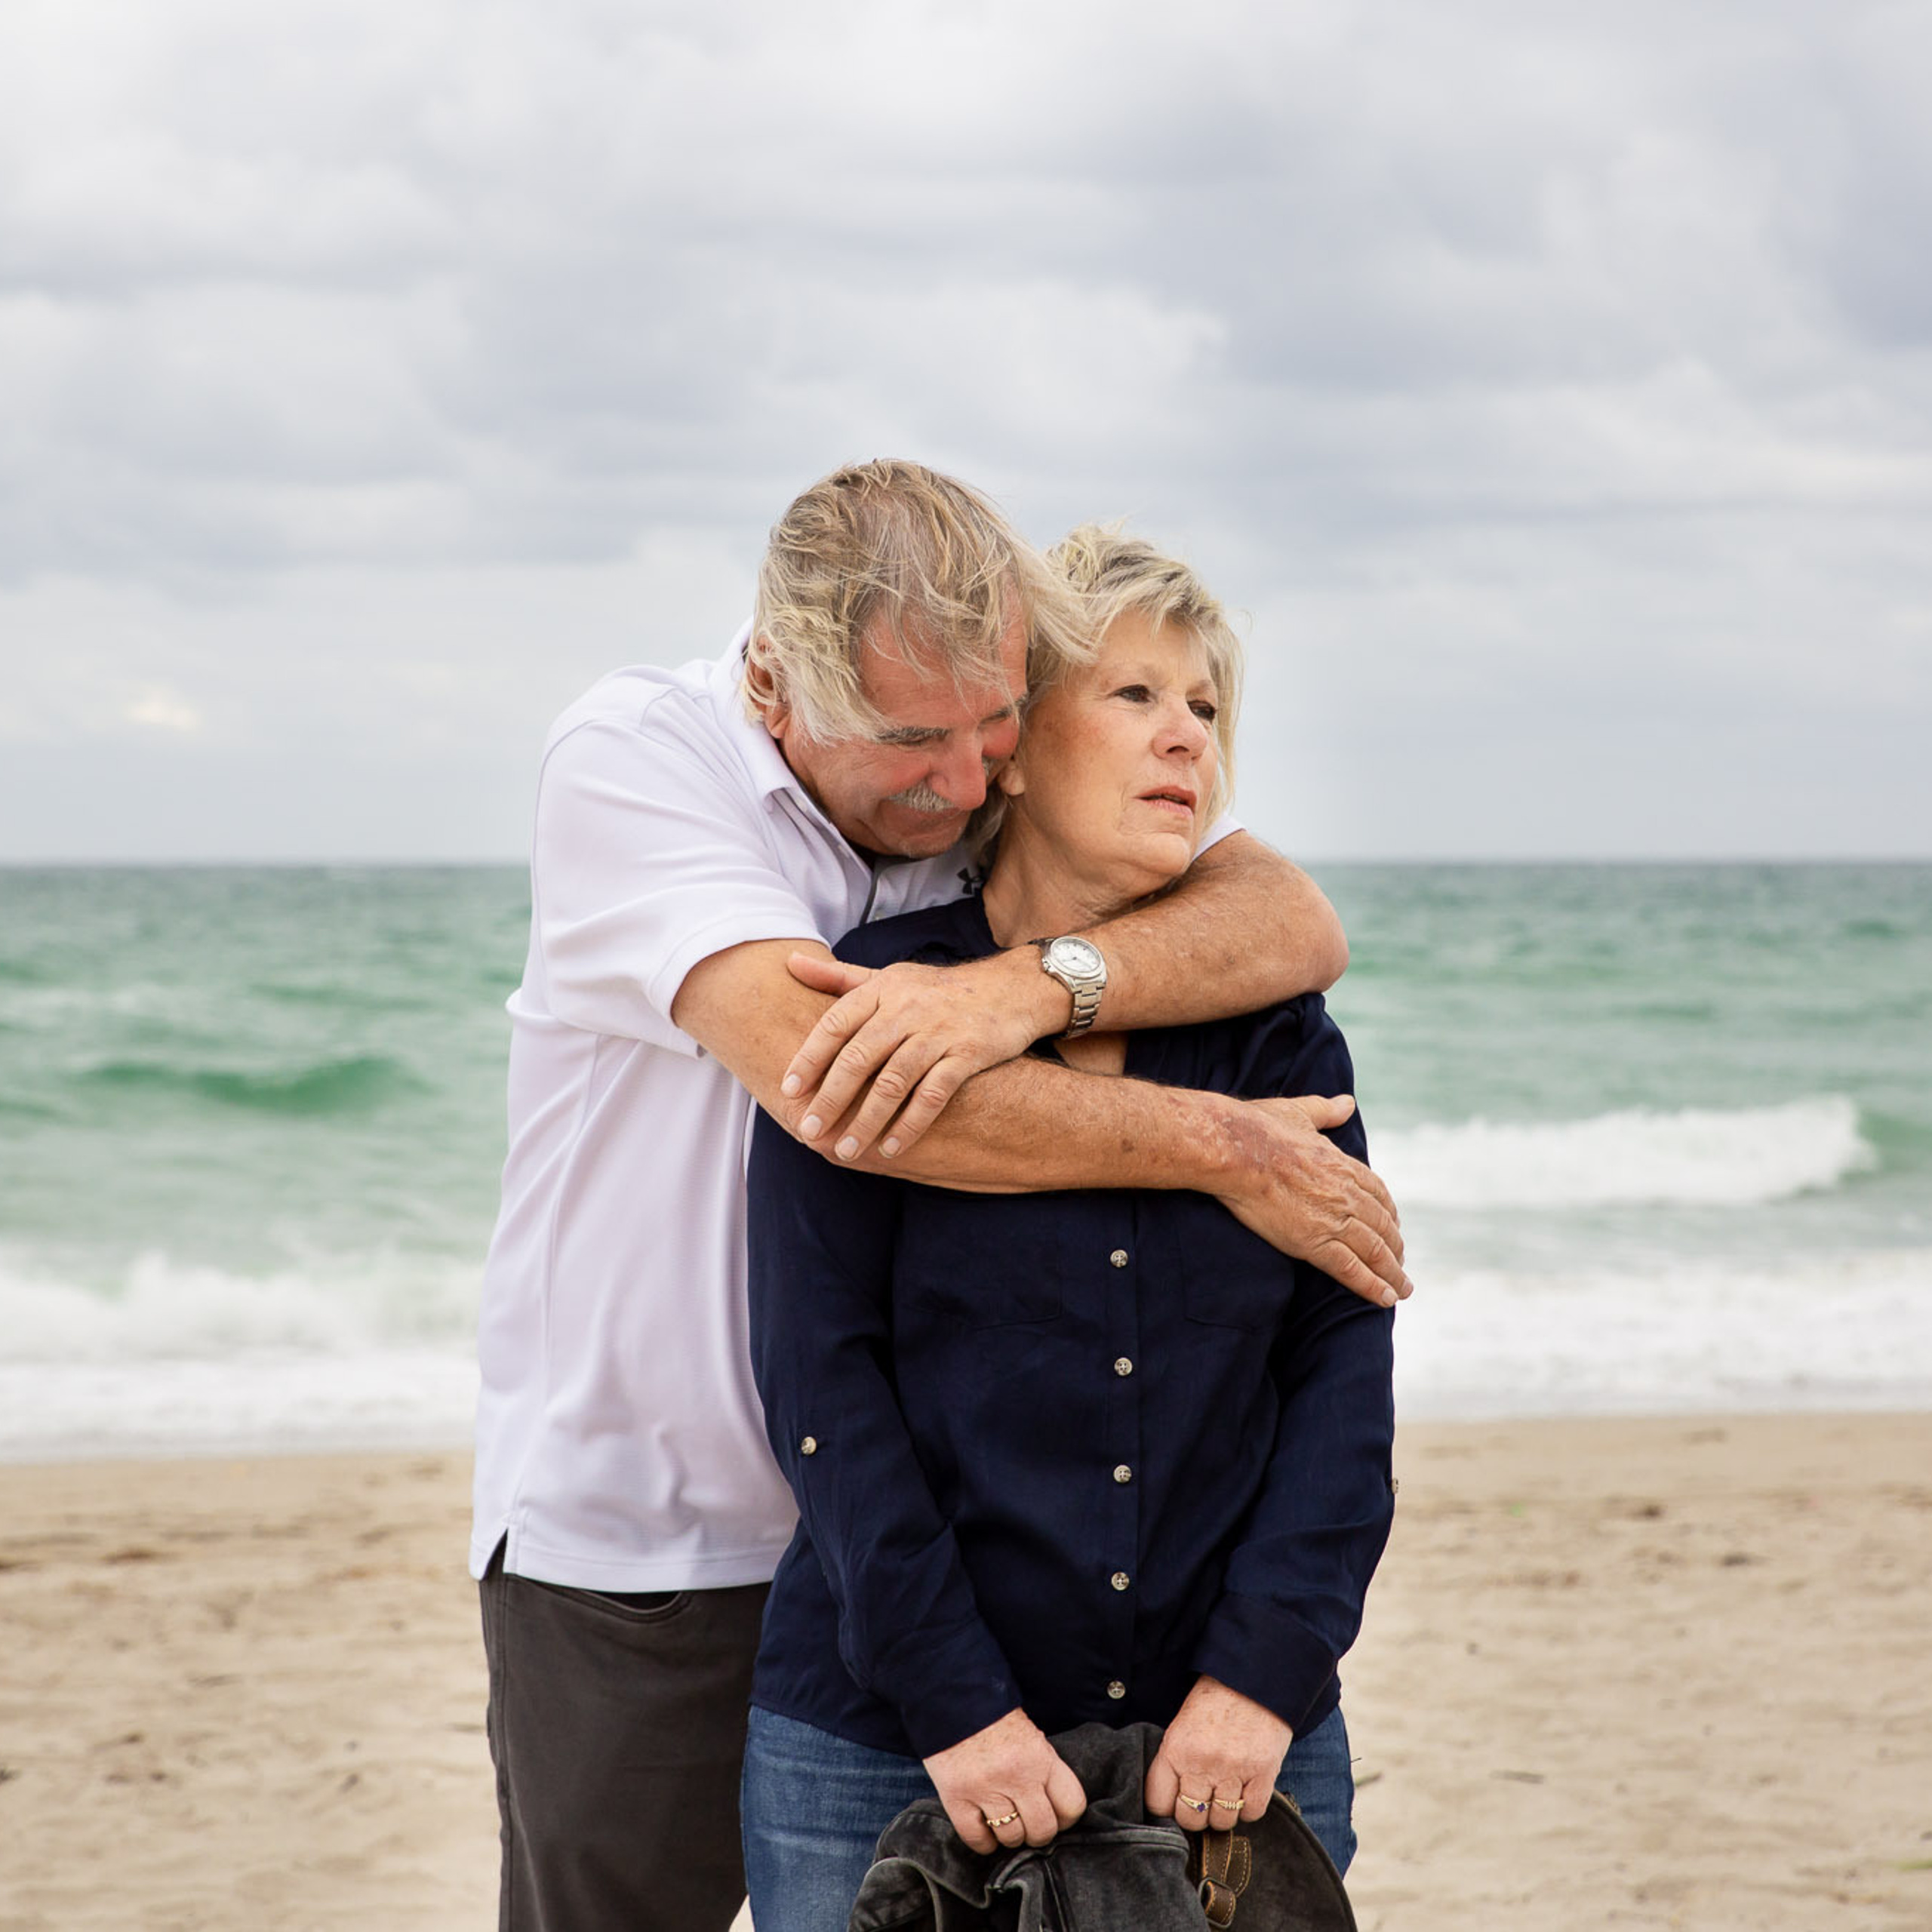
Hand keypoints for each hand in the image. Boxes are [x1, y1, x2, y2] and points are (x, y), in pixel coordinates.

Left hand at [780, 951, 1056, 1160]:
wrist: (1011, 989)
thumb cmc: (938, 989)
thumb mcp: (888, 976)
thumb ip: (838, 976)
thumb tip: (789, 963)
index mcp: (883, 988)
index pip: (836, 1024)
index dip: (809, 1058)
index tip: (789, 1090)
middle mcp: (908, 1008)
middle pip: (859, 1058)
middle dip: (831, 1099)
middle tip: (809, 1132)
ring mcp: (939, 1031)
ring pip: (893, 1082)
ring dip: (867, 1121)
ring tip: (846, 1150)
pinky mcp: (967, 1054)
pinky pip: (933, 1095)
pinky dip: (910, 1124)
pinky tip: (891, 1148)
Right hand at [924, 1708, 1087, 1854]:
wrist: (951, 1697)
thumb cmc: (994, 1718)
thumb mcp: (1030, 1737)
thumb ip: (1044, 1768)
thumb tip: (1055, 1806)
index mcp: (1040, 1758)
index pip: (1072, 1805)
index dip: (1066, 1817)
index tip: (1057, 1816)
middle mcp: (1017, 1777)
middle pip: (1042, 1830)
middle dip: (1038, 1832)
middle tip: (1029, 1824)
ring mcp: (986, 1790)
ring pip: (1011, 1838)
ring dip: (1010, 1836)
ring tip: (1005, 1823)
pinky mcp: (957, 1799)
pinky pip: (977, 1840)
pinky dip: (984, 1842)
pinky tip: (985, 1830)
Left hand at [1145, 1677, 1291, 1830]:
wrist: (1252, 1677)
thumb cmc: (1214, 1701)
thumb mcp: (1182, 1725)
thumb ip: (1175, 1762)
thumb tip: (1171, 1800)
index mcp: (1176, 1750)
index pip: (1158, 1803)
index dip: (1165, 1808)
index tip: (1174, 1803)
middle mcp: (1202, 1764)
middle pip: (1190, 1818)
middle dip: (1195, 1815)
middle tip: (1203, 1799)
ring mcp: (1234, 1771)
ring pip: (1222, 1821)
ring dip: (1223, 1813)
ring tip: (1226, 1793)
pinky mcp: (1264, 1774)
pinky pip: (1252, 1813)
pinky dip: (1249, 1808)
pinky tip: (1246, 1790)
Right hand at [1214, 1094, 1409, 1306]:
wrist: (1236, 1150)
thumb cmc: (1259, 1128)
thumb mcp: (1300, 1112)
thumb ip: (1326, 1110)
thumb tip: (1347, 1102)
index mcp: (1343, 1165)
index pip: (1378, 1194)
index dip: (1389, 1213)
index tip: (1393, 1225)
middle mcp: (1347, 1194)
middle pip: (1382, 1225)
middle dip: (1395, 1247)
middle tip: (1400, 1264)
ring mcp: (1334, 1219)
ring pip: (1374, 1251)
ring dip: (1392, 1273)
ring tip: (1401, 1289)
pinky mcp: (1315, 1242)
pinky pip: (1352, 1270)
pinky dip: (1372, 1286)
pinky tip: (1384, 1298)